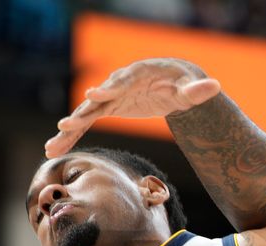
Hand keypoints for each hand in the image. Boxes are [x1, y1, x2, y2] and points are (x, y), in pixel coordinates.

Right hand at [46, 58, 220, 157]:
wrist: (173, 81)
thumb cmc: (183, 82)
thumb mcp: (191, 87)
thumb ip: (198, 90)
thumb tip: (214, 87)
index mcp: (137, 75)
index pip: (121, 81)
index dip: (108, 88)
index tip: (94, 95)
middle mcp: (118, 84)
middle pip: (97, 99)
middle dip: (81, 113)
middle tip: (65, 125)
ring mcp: (111, 96)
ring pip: (86, 113)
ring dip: (69, 131)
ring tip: (51, 147)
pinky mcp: (109, 107)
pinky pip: (88, 122)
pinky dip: (72, 135)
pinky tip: (54, 149)